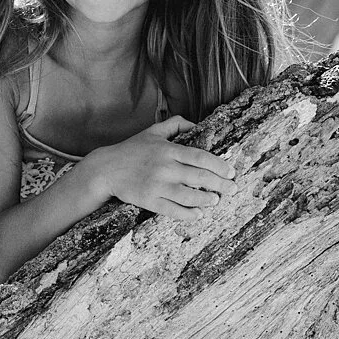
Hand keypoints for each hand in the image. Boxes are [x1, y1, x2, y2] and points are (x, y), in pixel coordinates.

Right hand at [86, 116, 236, 219]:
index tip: (231, 171)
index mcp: (168, 149)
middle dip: (220, 184)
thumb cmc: (130, 149)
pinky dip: (188, 214)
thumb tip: (197, 124)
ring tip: (216, 201)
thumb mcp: (152, 131)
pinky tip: (198, 214)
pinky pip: (173, 210)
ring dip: (206, 199)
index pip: (200, 157)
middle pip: (199, 177)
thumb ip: (175, 124)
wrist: (105, 169)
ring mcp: (157, 185)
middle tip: (232, 189)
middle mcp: (164, 167)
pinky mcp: (149, 200)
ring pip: (189, 195)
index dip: (219, 165)